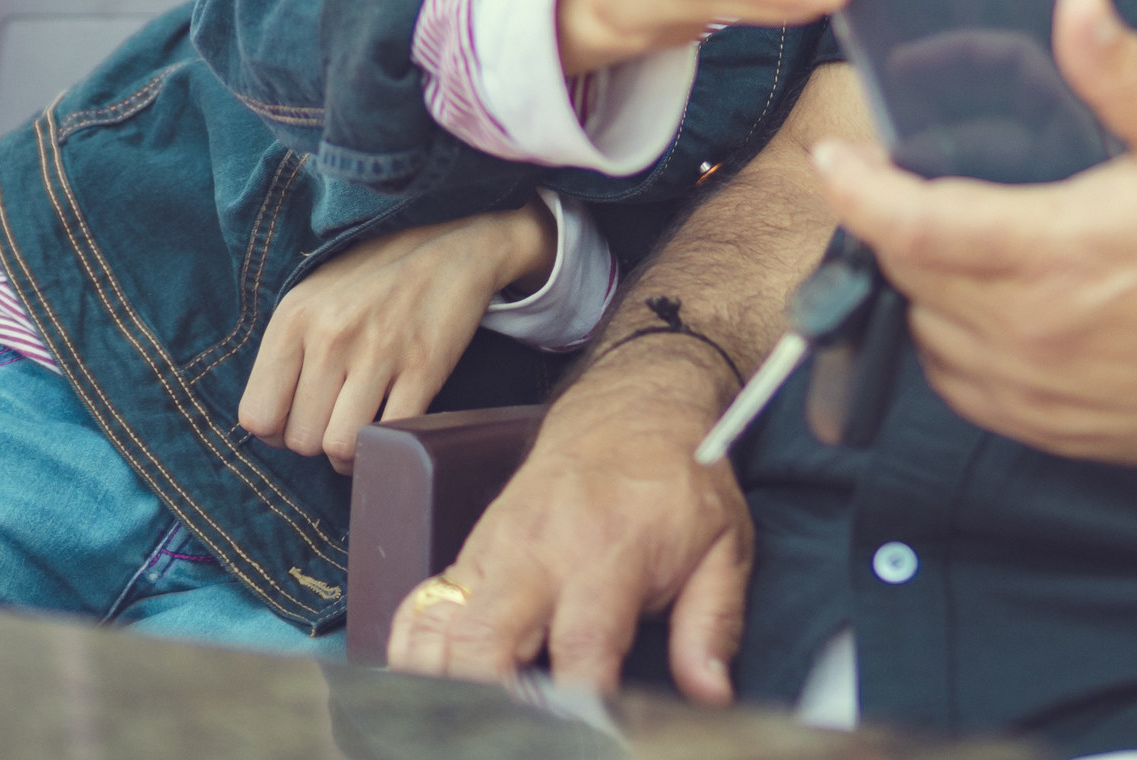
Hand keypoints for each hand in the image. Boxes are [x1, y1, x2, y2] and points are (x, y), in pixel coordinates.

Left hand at [236, 205, 551, 472]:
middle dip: (317, 442)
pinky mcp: (423, 369)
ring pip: (341, 446)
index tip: (298, 421)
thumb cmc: (375, 277)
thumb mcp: (313, 295)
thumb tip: (269, 417)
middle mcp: (330, 335)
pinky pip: (390, 435)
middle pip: (300, 439)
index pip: (257, 415)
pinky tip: (389, 427)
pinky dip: (386, 444)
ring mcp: (378, 352)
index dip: (277, 432)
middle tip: (335, 422)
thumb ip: (286, 349)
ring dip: (350, 452)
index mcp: (294, 317)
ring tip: (359, 432)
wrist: (451, 249)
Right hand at [386, 350, 752, 700]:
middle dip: (486, 697)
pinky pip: (422, 605)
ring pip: (438, 625)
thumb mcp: (722, 544)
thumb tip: (710, 693)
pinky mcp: (470, 551)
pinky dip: (414, 648)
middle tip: (507, 730)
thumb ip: (713, 625)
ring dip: (440, 678)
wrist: (630, 410)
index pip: (581, 647)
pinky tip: (428, 682)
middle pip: (484, 640)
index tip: (586, 731)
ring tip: (459, 715)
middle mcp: (540, 552)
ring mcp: (495, 550)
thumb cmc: (677, 479)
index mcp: (608, 553)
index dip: (577, 703)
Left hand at [811, 0, 1136, 470]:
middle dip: (891, 225)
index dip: (856, 190)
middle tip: (903, 183)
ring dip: (922, 285)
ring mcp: (1041, 393)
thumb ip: (1120, 72)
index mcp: (1060, 251)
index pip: (912, 226)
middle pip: (908, 276)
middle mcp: (1036, 331)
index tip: (835, 157)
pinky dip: (953, 344)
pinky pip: (963, 388)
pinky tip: (986, 304)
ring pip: (928, 335)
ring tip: (951, 238)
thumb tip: (1075, 4)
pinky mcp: (1054, 432)